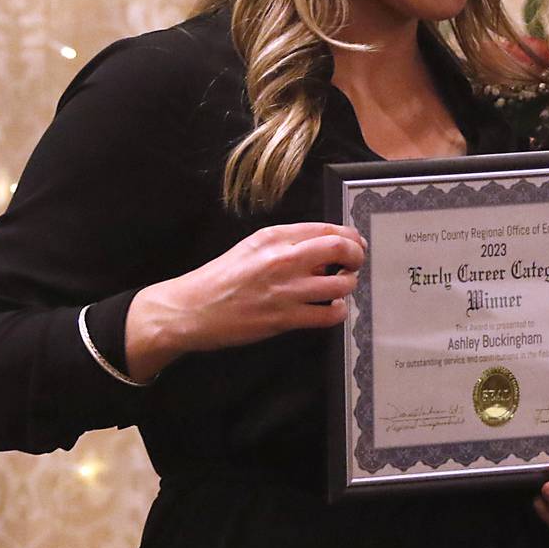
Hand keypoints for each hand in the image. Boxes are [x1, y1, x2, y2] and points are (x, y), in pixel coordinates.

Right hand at [126, 221, 365, 379]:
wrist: (190, 310)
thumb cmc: (220, 279)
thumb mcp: (252, 248)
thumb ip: (287, 246)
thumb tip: (322, 252)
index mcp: (274, 237)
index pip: (327, 229)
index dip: (350, 237)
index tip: (355, 244)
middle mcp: (283, 259)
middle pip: (341, 248)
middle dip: (357, 256)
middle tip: (355, 263)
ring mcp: (285, 290)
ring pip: (341, 283)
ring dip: (349, 285)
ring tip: (342, 288)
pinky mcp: (284, 318)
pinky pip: (328, 315)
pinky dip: (339, 312)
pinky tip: (332, 309)